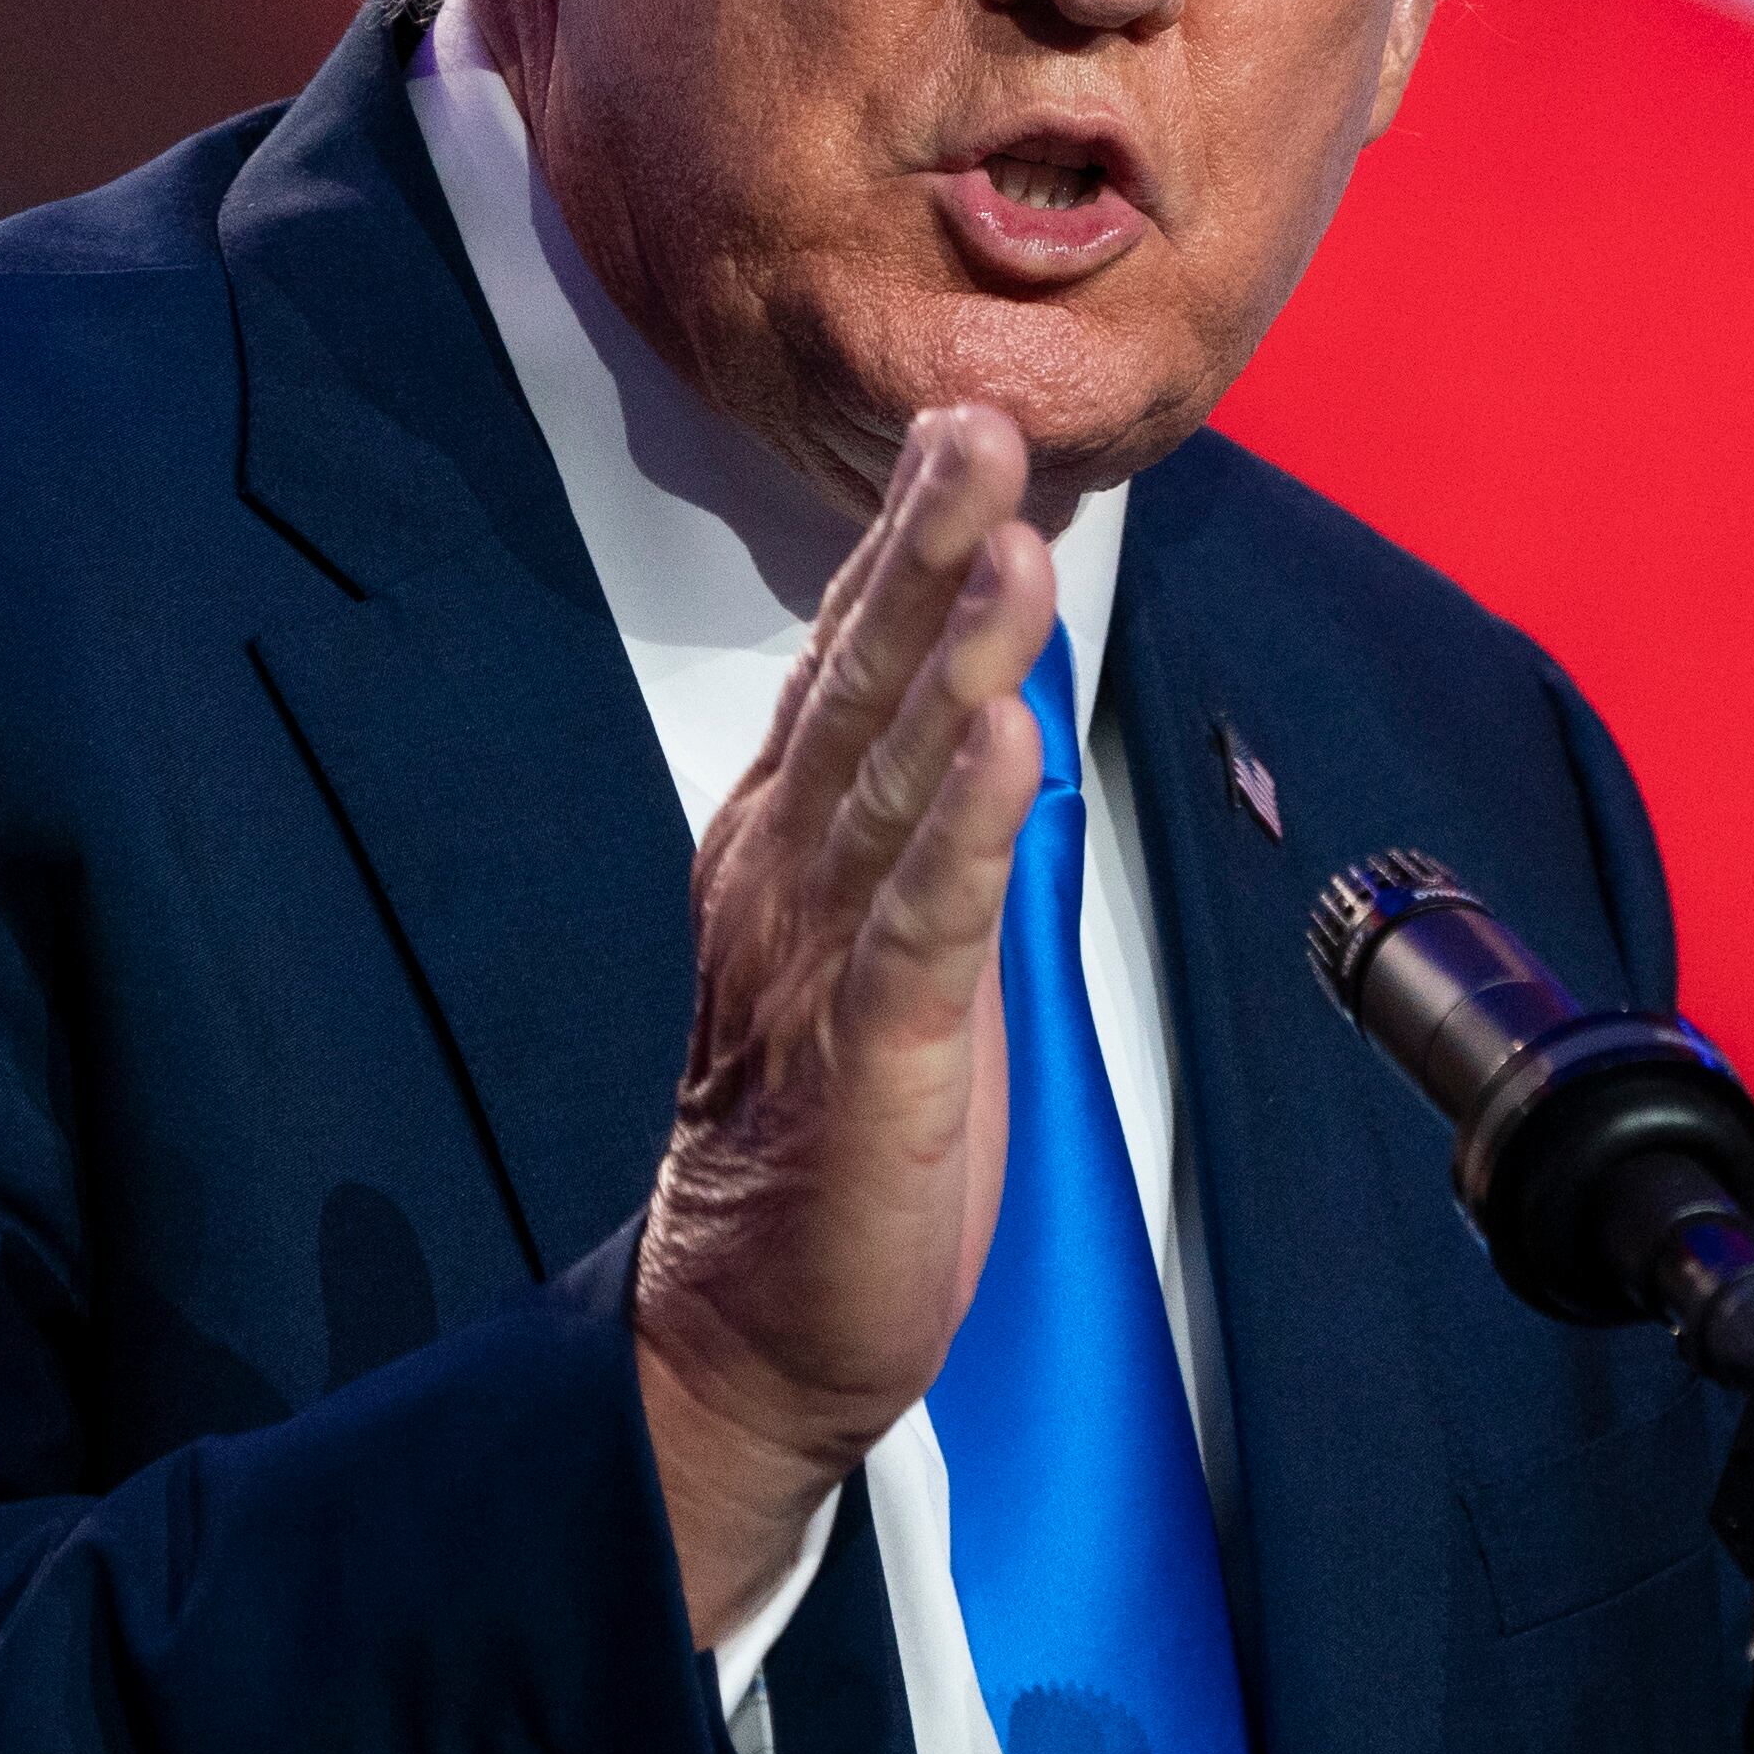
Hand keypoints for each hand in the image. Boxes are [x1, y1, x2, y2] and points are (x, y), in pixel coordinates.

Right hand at [630, 403, 1056, 1638]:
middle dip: (924, 550)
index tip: (957, 425)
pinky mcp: (871, 1059)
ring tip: (1006, 544)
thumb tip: (980, 697)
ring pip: (896, 785)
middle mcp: (789, 879)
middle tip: (976, 426)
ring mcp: (823, 962)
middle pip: (863, 690)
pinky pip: (921, 927)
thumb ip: (910, 818)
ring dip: (955, 658)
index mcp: (784, 843)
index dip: (901, 545)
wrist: (748, 1327)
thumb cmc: (821, 1133)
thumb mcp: (869, 937)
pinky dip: (963, 833)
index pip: (848, 667)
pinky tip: (1003, 743)